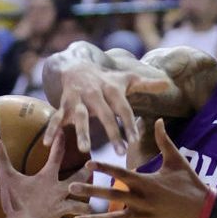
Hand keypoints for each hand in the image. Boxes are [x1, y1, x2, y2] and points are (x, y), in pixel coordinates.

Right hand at [0, 131, 90, 217]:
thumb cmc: (16, 202)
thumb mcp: (7, 178)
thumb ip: (1, 158)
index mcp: (48, 178)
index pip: (56, 156)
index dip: (60, 143)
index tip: (66, 132)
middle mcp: (59, 192)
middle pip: (78, 180)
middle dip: (86, 173)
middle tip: (93, 168)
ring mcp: (60, 209)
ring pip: (80, 206)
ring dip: (83, 205)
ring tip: (88, 204)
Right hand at [43, 42, 170, 154]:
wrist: (76, 65)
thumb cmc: (106, 79)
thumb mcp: (125, 79)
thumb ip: (146, 84)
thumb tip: (169, 83)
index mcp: (111, 88)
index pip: (123, 108)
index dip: (128, 123)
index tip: (134, 140)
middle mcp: (94, 93)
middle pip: (104, 114)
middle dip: (112, 132)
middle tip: (120, 152)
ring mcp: (77, 99)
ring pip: (80, 116)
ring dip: (82, 132)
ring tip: (85, 149)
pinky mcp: (63, 104)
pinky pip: (56, 118)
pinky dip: (51, 130)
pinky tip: (47, 144)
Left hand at [69, 119, 207, 217]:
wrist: (204, 210)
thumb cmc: (190, 182)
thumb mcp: (177, 160)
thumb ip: (164, 141)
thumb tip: (158, 120)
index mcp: (146, 181)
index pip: (121, 172)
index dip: (104, 167)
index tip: (87, 162)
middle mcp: (142, 199)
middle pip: (112, 194)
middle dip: (90, 191)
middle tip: (70, 188)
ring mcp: (143, 216)